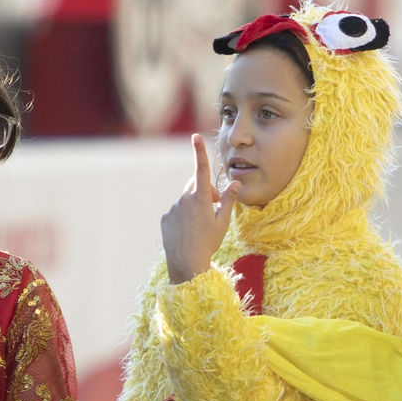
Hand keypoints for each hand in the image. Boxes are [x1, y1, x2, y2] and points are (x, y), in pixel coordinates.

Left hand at [160, 134, 238, 284]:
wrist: (186, 264)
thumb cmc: (209, 243)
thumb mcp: (223, 221)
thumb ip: (228, 200)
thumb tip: (235, 182)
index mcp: (200, 198)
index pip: (201, 169)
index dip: (199, 151)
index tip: (195, 136)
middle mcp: (184, 199)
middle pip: (195, 185)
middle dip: (205, 191)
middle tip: (215, 207)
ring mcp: (173, 208)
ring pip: (186, 200)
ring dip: (195, 206)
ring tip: (201, 226)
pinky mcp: (166, 218)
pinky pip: (177, 212)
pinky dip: (184, 217)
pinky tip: (189, 232)